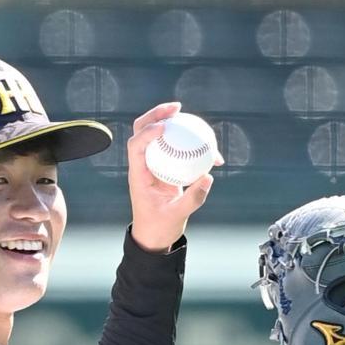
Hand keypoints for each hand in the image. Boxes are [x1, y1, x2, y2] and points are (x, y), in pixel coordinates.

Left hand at [127, 102, 223, 252]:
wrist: (155, 237)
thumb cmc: (159, 228)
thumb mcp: (176, 216)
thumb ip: (192, 198)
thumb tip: (209, 177)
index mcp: (139, 175)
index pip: (136, 146)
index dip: (147, 132)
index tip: (164, 127)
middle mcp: (143, 165)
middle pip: (142, 130)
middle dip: (156, 114)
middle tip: (177, 107)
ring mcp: (154, 164)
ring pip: (158, 135)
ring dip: (173, 123)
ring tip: (190, 117)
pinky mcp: (166, 167)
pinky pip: (176, 149)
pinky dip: (188, 144)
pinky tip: (208, 146)